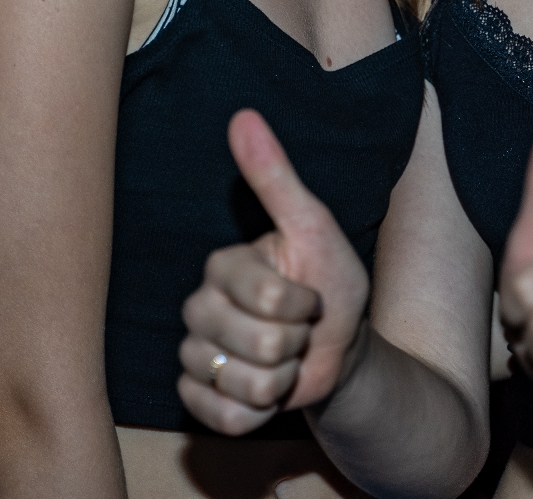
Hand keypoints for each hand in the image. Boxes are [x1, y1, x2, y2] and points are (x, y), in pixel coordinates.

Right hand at [176, 110, 370, 434]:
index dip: (303, 306)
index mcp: (222, 267)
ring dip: (279, 381)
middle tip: (299, 331)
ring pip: (238, 383)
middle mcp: (198, 308)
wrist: (338, 350)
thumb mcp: (313, 227)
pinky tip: (265, 393)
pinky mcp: (197, 398)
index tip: (310, 296)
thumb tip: (243, 115)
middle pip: (255, 343)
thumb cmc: (329, 283)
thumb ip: (275, 176)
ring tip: (285, 360)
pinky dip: (256, 414)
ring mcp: (194, 355)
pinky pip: (221, 417)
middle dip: (295, 345)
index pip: (267, 299)